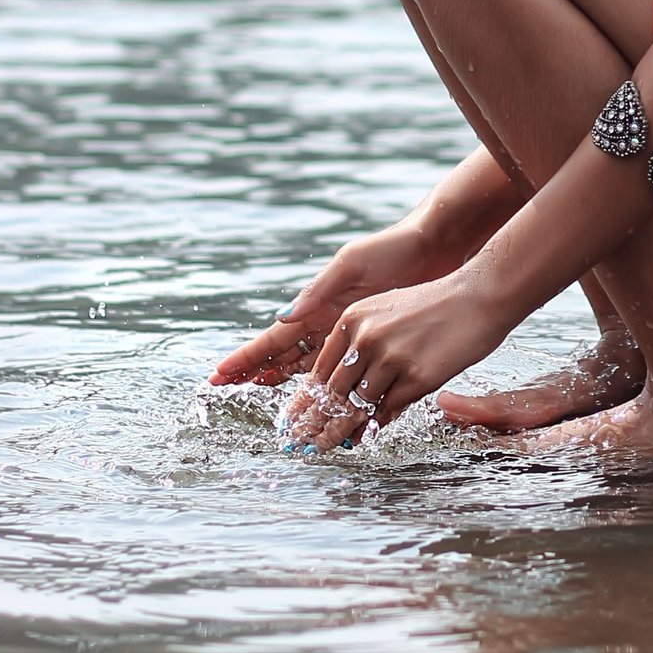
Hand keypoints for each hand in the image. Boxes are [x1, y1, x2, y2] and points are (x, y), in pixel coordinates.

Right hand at [208, 222, 438, 387]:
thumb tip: (284, 316)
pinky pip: (341, 369)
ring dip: (285, 383)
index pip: (274, 338)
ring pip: (307, 366)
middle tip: (228, 390)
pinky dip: (325, 386)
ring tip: (263, 401)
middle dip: (255, 371)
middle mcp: (326, 321)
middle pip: (283, 355)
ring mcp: (346, 333)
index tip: (220, 374)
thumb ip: (319, 290)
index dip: (247, 357)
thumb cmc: (391, 250)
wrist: (432, 249)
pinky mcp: (369, 342)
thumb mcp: (351, 264)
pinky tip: (317, 403)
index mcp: (317, 303)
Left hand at [282, 267, 510, 451]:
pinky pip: (387, 410)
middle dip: (316, 422)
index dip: (306, 400)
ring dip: (340, 431)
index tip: (295, 420)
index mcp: (354, 319)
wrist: (477, 296)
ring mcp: (390, 358)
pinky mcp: (416, 377)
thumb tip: (342, 389)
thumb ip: (360, 345)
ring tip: (327, 446)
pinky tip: (365, 436)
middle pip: (333, 392)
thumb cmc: (435, 306)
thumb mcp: (387, 312)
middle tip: (302, 444)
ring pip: (356, 406)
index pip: (320, 369)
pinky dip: (374, 426)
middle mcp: (366, 337)